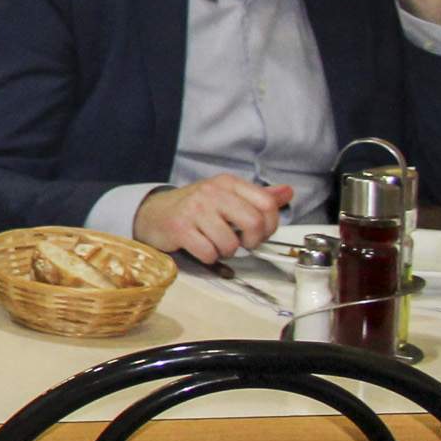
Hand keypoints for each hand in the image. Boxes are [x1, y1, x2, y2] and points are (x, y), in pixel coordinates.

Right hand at [132, 174, 294, 264]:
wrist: (153, 213)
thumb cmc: (194, 208)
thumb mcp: (226, 196)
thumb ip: (257, 197)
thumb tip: (288, 192)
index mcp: (227, 183)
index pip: (267, 204)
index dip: (270, 225)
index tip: (259, 232)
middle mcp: (211, 192)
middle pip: (253, 223)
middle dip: (252, 241)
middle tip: (242, 243)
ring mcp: (194, 210)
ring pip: (230, 243)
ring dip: (226, 252)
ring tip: (216, 244)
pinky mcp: (179, 228)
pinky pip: (208, 252)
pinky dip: (209, 257)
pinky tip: (202, 248)